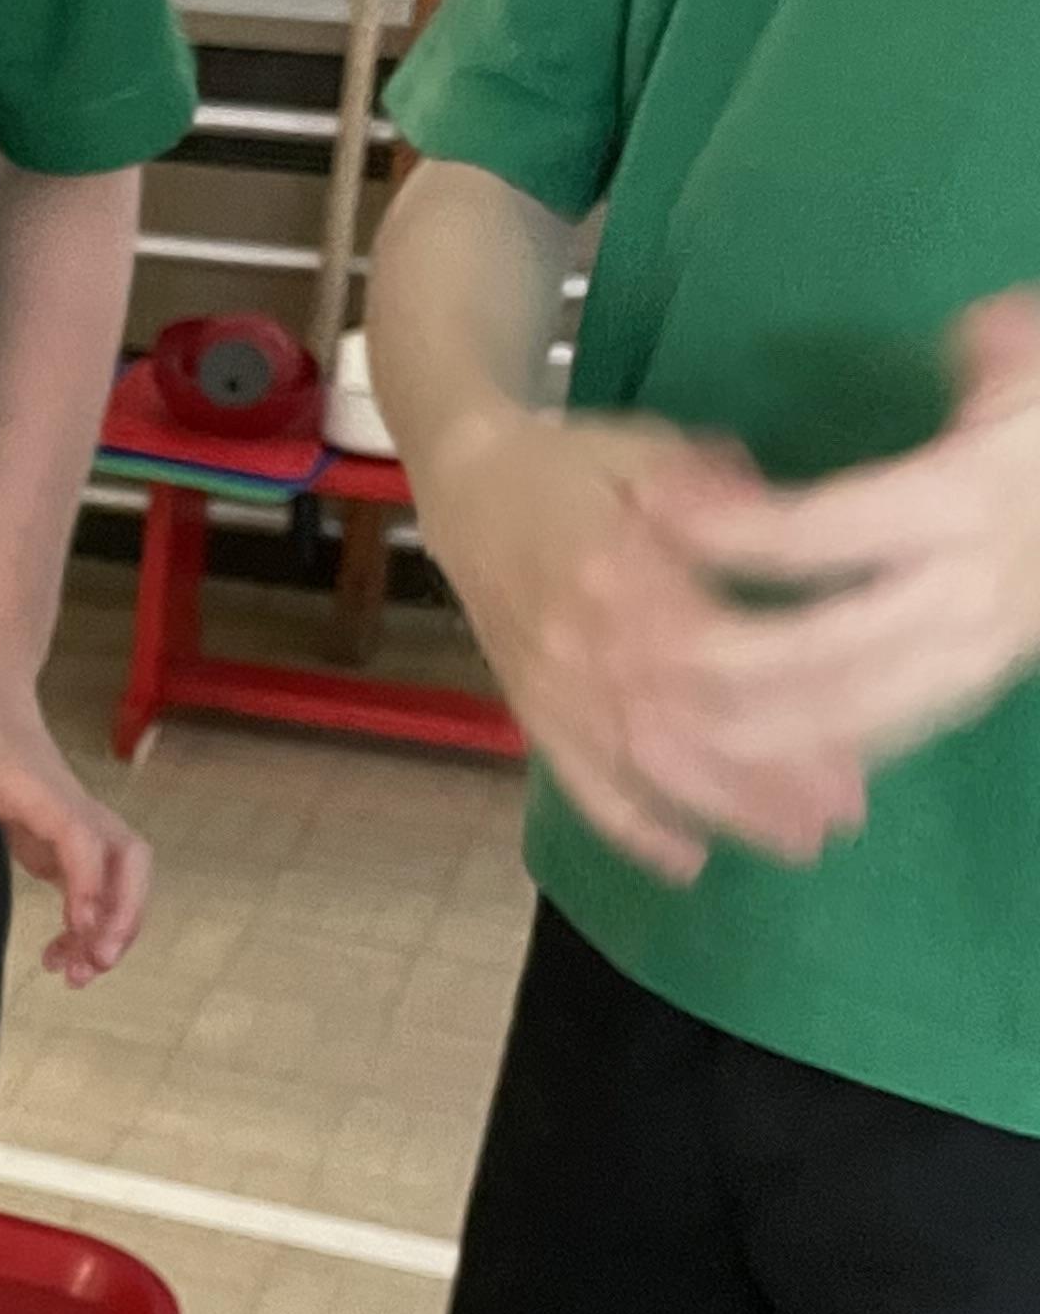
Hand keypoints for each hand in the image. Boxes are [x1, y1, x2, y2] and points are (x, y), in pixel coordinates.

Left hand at [0, 629, 151, 985]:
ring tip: (73, 970)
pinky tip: (58, 948)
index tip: (81, 930)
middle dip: (123, 913)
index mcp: (35, 784)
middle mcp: (64, 799)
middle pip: (130, 857)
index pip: (80, 835)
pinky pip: (95, 872)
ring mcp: (65, 811)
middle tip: (88, 967)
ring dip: (115, 918)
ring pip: (122, 866)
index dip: (89, 883)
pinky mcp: (55, 821)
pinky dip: (93, 913)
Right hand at [420, 407, 869, 882]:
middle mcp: (578, 636)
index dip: (779, 706)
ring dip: (716, 809)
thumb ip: (718, 494)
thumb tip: (790, 529)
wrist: (464, 479)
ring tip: (791, 842)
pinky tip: (687, 860)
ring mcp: (549, 680)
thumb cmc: (574, 463)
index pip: (711, 653)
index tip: (848, 738)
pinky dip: (630, 824)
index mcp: (615, 565)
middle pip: (679, 725)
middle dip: (763, 779)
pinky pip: (575, 777)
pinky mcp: (528, 706)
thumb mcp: (653, 453)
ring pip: (637, 762)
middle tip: (839, 815)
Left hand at [631, 291, 1039, 780]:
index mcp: (963, 508)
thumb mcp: (1037, 387)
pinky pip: (873, 744)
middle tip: (610, 642)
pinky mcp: (968, 698)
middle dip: (701, 659)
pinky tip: (721, 760)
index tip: (644, 508)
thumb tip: (968, 333)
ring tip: (639, 719)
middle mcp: (964, 600)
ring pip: (834, 720)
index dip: (725, 528)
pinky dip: (794, 761)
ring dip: (730, 729)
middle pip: (811, 655)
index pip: (820, 532)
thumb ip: (991, 356)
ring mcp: (969, 663)